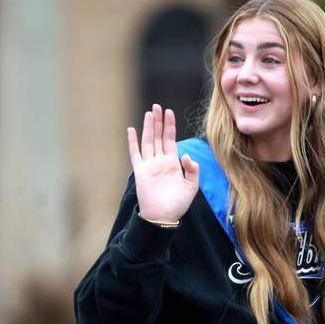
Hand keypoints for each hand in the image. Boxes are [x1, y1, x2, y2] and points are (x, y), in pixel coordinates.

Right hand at [128, 104, 199, 222]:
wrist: (164, 217)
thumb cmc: (178, 204)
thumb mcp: (192, 185)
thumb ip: (192, 169)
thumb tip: (185, 154)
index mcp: (173, 163)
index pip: (170, 139)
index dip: (170, 126)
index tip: (169, 112)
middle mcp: (160, 161)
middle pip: (158, 136)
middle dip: (158, 121)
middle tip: (157, 106)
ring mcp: (149, 165)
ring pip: (148, 141)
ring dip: (148, 127)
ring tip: (149, 113)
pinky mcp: (140, 171)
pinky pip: (135, 154)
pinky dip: (133, 142)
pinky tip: (132, 130)